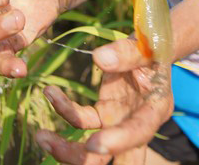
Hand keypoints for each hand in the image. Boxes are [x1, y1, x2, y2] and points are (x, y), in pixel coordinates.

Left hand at [35, 39, 173, 164]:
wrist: (150, 45)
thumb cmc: (153, 45)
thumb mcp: (146, 45)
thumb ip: (126, 52)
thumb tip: (99, 59)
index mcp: (156, 107)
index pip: (139, 131)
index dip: (119, 141)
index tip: (93, 144)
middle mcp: (139, 123)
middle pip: (118, 158)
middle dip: (89, 162)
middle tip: (58, 150)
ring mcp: (119, 122)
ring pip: (94, 150)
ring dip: (66, 149)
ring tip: (42, 136)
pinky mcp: (104, 114)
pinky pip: (81, 120)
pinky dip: (64, 109)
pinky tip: (50, 92)